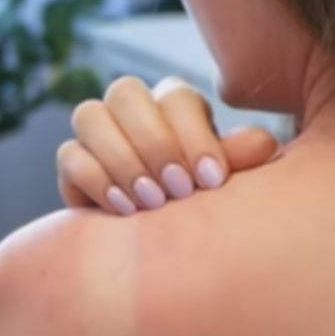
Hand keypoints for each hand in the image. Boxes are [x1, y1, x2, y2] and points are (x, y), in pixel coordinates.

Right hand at [57, 75, 279, 214]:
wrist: (160, 244)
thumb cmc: (201, 201)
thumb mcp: (223, 181)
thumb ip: (238, 160)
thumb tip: (264, 143)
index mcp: (175, 104)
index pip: (174, 95)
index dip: (192, 135)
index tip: (211, 180)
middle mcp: (132, 108)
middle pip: (124, 91)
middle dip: (153, 142)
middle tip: (178, 191)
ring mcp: (98, 132)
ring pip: (89, 115)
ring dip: (121, 159)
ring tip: (151, 203)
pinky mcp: (73, 162)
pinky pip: (70, 155)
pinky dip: (96, 179)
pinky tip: (125, 209)